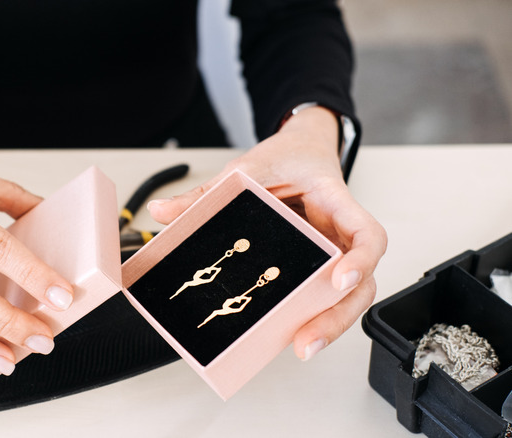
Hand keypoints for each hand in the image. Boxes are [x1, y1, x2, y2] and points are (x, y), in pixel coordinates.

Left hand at [147, 107, 386, 359]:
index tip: (340, 278)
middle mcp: (341, 233)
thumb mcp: (248, 168)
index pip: (368, 234)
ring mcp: (333, 252)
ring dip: (328, 324)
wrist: (302, 150)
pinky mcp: (317, 266)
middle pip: (361, 282)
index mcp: (334, 202)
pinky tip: (291, 335)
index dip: (361, 259)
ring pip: (347, 297)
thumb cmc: (288, 158)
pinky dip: (312, 316)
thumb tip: (161, 212)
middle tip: (307, 340)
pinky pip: (323, 295)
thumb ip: (207, 192)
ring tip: (300, 347)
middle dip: (338, 315)